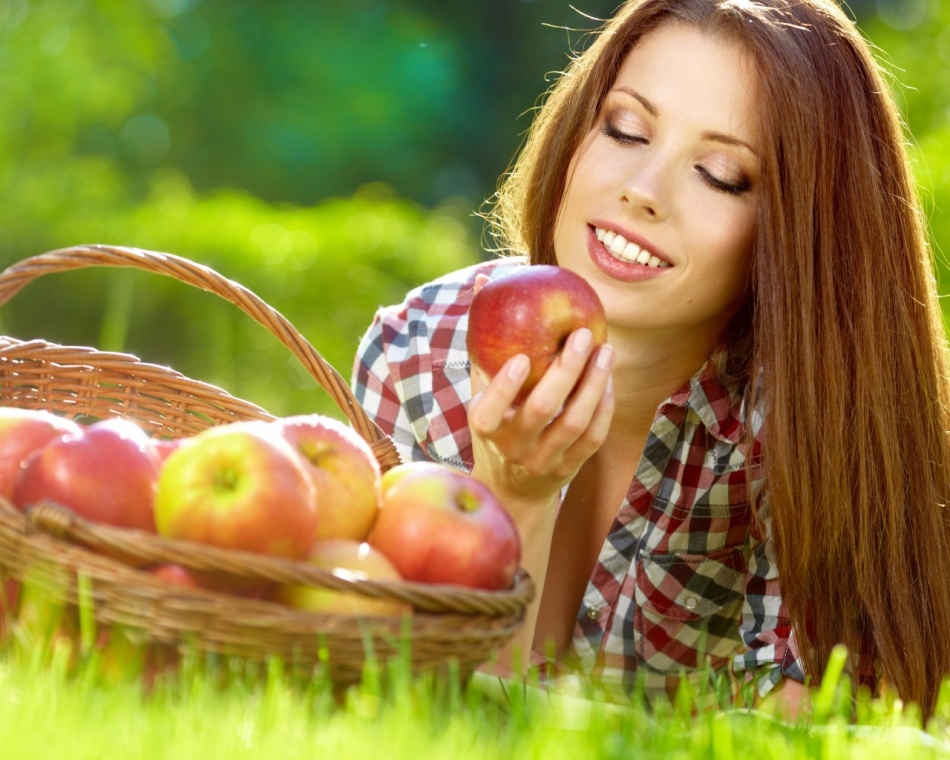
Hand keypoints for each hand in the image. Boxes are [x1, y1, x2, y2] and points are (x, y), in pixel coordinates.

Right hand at [467, 276, 614, 506]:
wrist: (511, 490)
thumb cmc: (496, 425)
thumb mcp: (481, 393)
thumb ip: (483, 342)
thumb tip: (484, 281)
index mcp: (485, 428)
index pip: (490, 410)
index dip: (504, 387)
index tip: (520, 357)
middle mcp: (513, 448)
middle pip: (541, 410)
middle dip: (565, 371)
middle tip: (582, 334)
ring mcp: (543, 461)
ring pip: (574, 423)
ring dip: (593, 384)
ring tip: (606, 351)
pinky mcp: (570, 468)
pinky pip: (593, 438)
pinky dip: (603, 407)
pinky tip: (607, 380)